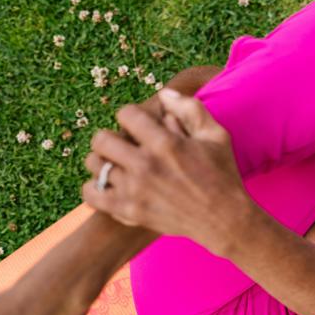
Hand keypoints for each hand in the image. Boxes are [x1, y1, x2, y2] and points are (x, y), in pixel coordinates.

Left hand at [82, 89, 254, 255]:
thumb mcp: (216, 135)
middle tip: (123, 144)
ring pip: (94, 165)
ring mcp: (134, 191)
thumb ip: (190, 109)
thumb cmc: (222, 174)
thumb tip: (163, 94)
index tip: (139, 124)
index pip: (126, 114)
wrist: (224, 220)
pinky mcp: (129, 212)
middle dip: (111, 136)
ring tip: (116, 163)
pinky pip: (91, 194)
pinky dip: (94, 187)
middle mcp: (145, 165)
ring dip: (102, 160)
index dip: (131, 115)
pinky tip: (109, 184)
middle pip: (101, 139)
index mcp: (166, 144)